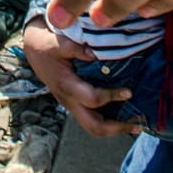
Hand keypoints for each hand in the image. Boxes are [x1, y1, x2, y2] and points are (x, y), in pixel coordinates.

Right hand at [22, 17, 137, 136]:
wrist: (35, 52)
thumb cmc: (48, 46)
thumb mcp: (58, 43)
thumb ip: (75, 48)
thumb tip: (95, 53)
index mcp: (67, 86)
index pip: (92, 99)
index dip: (112, 97)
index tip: (129, 92)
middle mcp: (70, 101)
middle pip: (94, 126)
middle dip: (116, 129)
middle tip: (137, 125)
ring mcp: (73, 105)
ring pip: (94, 127)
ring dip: (115, 129)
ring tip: (135, 125)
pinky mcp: (76, 104)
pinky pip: (93, 118)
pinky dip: (109, 120)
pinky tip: (124, 115)